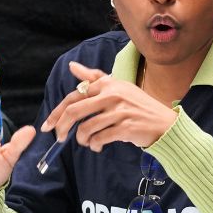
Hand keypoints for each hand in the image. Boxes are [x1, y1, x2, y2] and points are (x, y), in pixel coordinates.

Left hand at [40, 62, 177, 151]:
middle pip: (74, 112)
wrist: (164, 124)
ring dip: (82, 140)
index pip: (73, 96)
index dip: (57, 112)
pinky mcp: (126, 127)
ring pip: (86, 128)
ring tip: (88, 142)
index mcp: (108, 84)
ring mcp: (120, 111)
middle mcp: (112, 94)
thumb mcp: (118, 87)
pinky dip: (95, 145)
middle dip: (62, 127)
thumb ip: (94, 77)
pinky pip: (100, 138)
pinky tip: (98, 146)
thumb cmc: (138, 106)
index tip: (48, 125)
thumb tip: (72, 66)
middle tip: (60, 138)